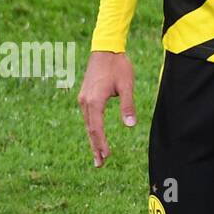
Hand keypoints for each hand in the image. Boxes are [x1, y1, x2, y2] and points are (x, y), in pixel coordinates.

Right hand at [77, 51, 136, 167]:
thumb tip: (130, 126)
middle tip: (100, 164)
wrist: (105, 49)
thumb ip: (128, 106)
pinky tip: (96, 135)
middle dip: (96, 147)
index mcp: (94, 101)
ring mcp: (83, 99)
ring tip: (98, 155)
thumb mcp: (126, 85)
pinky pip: (88, 117)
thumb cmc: (118, 66)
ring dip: (93, 139)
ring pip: (88, 124)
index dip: (102, 144)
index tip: (106, 157)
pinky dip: (92, 128)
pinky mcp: (85, 96)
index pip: (97, 129)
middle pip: (90, 130)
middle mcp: (85, 102)